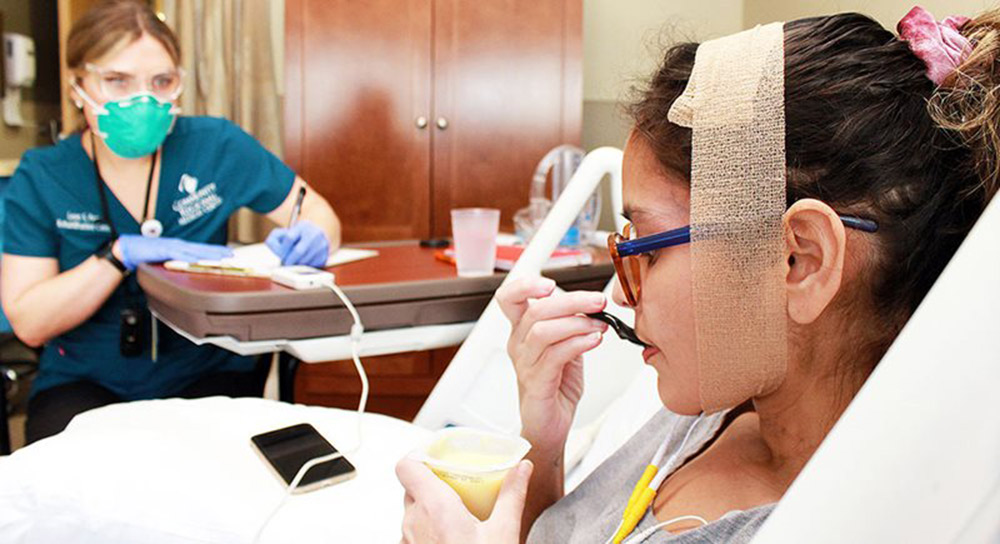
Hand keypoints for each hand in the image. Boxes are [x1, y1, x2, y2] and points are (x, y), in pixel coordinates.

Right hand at [116, 234, 232, 270]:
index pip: (201, 249)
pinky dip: (189, 257)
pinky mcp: (163, 250)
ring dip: (208, 254)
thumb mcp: (165, 258)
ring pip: (194, 251)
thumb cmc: (145, 254)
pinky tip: (199, 259)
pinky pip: (179, 254)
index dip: (215, 251)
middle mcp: (178, 245)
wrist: (128, 249)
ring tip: (221, 257)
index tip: (228, 253)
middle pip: (202, 249)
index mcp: (180, 246)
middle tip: (232, 254)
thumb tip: (188, 266)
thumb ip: (177, 261)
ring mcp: (172, 247)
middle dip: (218, 252)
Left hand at [265, 221, 329, 267]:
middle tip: (286, 264)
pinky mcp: (325, 255)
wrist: (316, 235)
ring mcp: (322, 244)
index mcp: (303, 226)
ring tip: (294, 262)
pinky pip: (312, 265)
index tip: (281, 254)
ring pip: (305, 260)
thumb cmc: (295, 236)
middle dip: (290, 260)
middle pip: (299, 251)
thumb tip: (275, 249)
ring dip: (297, 264)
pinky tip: (303, 262)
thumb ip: (274, 238)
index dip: (283, 249)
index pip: (289, 237)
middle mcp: (315, 233)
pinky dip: (305, 266)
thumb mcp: (284, 232)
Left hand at [396, 457, 532, 543]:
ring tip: (459, 511)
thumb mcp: (505, 531)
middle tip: (457, 481)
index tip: (437, 453)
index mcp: (436, 507)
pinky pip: (414, 533)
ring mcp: (409, 541)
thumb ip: (512, 494)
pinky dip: (429, 528)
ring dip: (431, 507)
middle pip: (412, 487)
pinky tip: (453, 537)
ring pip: (412, 511)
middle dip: (433, 481)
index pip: (406, 466)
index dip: (418, 454)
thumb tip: (521, 469)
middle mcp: (414, 522)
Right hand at [496, 277, 607, 451]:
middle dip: (571, 301)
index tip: (551, 284)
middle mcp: (519, 345)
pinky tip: (594, 341)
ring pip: (544, 331)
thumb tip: (592, 306)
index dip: (525, 286)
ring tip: (600, 326)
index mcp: (522, 332)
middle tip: (597, 301)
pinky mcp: (536, 384)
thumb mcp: (566, 348)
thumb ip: (572, 326)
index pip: (509, 299)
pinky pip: (555, 356)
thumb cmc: (556, 387)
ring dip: (577, 323)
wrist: (550, 427)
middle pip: (535, 310)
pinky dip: (578, 343)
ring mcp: (525, 365)